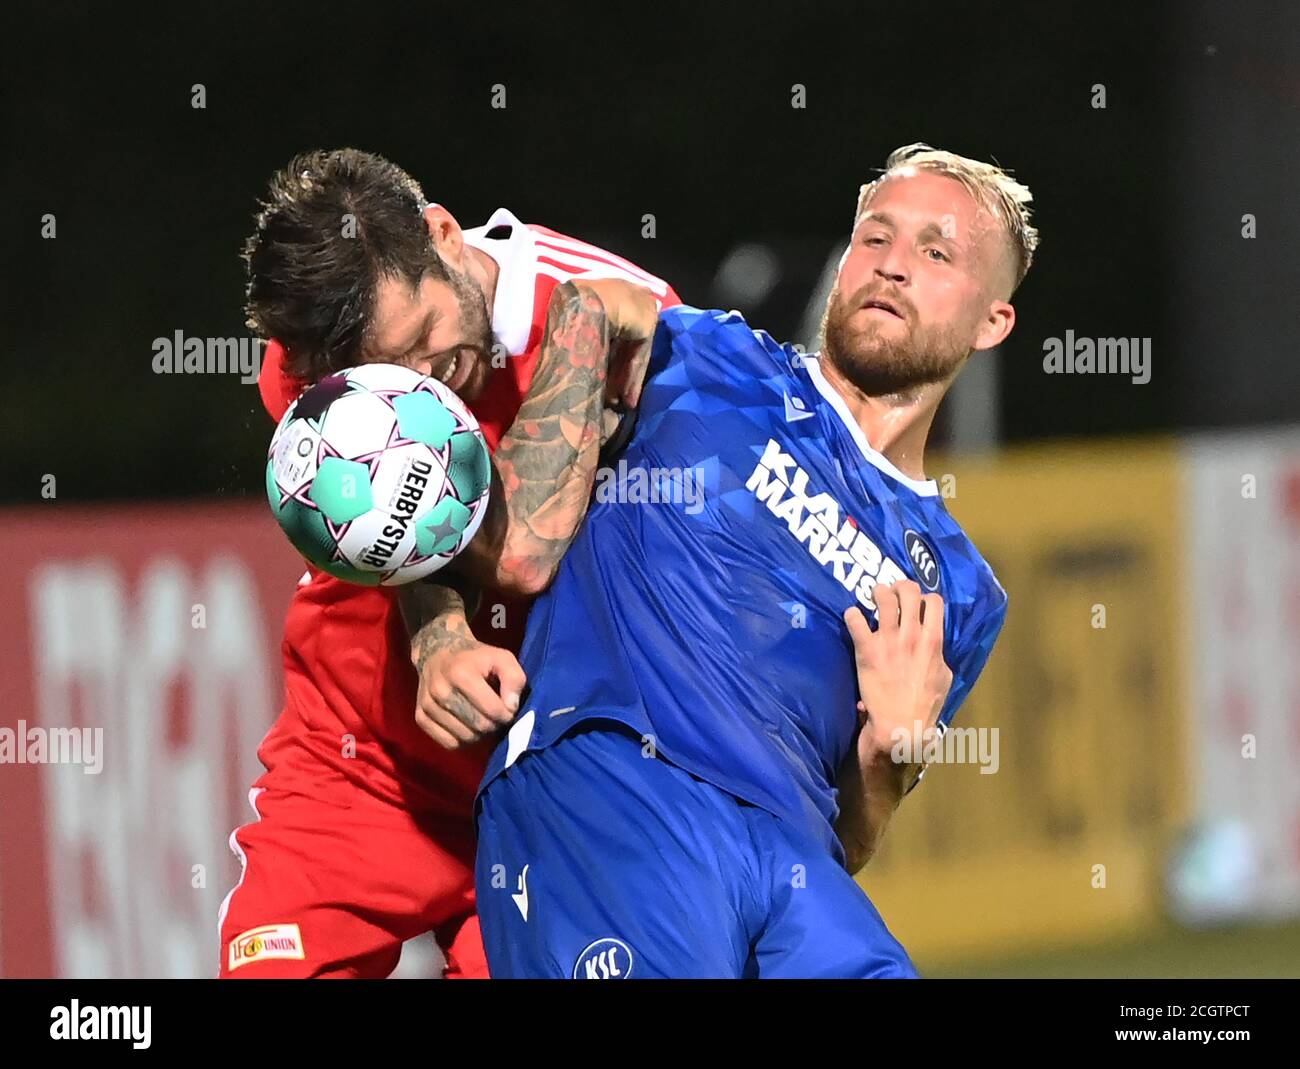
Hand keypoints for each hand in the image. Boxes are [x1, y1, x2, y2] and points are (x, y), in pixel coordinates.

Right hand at [412, 639, 526, 749]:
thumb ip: (514, 678)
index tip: (508, 708)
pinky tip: (467, 725)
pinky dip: (463, 740)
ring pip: (465, 738)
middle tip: (496, 716)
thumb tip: (511, 707)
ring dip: (479, 734)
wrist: (437, 652)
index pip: (493, 710)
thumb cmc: (475, 657)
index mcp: (461, 673)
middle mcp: (440, 690)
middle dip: (494, 725)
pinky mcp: (420, 718)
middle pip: (479, 727)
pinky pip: (449, 744)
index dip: (507, 714)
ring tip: (482, 719)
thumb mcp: (501, 657)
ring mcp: (428, 705)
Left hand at [844, 581, 952, 768]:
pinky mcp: (867, 650)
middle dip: (900, 587)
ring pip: (883, 597)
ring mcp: (889, 640)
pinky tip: (853, 618)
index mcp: (933, 640)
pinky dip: (852, 615)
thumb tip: (933, 647)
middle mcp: (912, 635)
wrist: (901, 725)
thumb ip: (939, 656)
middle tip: (892, 594)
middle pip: (909, 591)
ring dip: (877, 593)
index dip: (924, 598)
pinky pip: (855, 619)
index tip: (916, 604)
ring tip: (873, 597)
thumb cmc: (925, 705)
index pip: (934, 601)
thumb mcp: (944, 678)